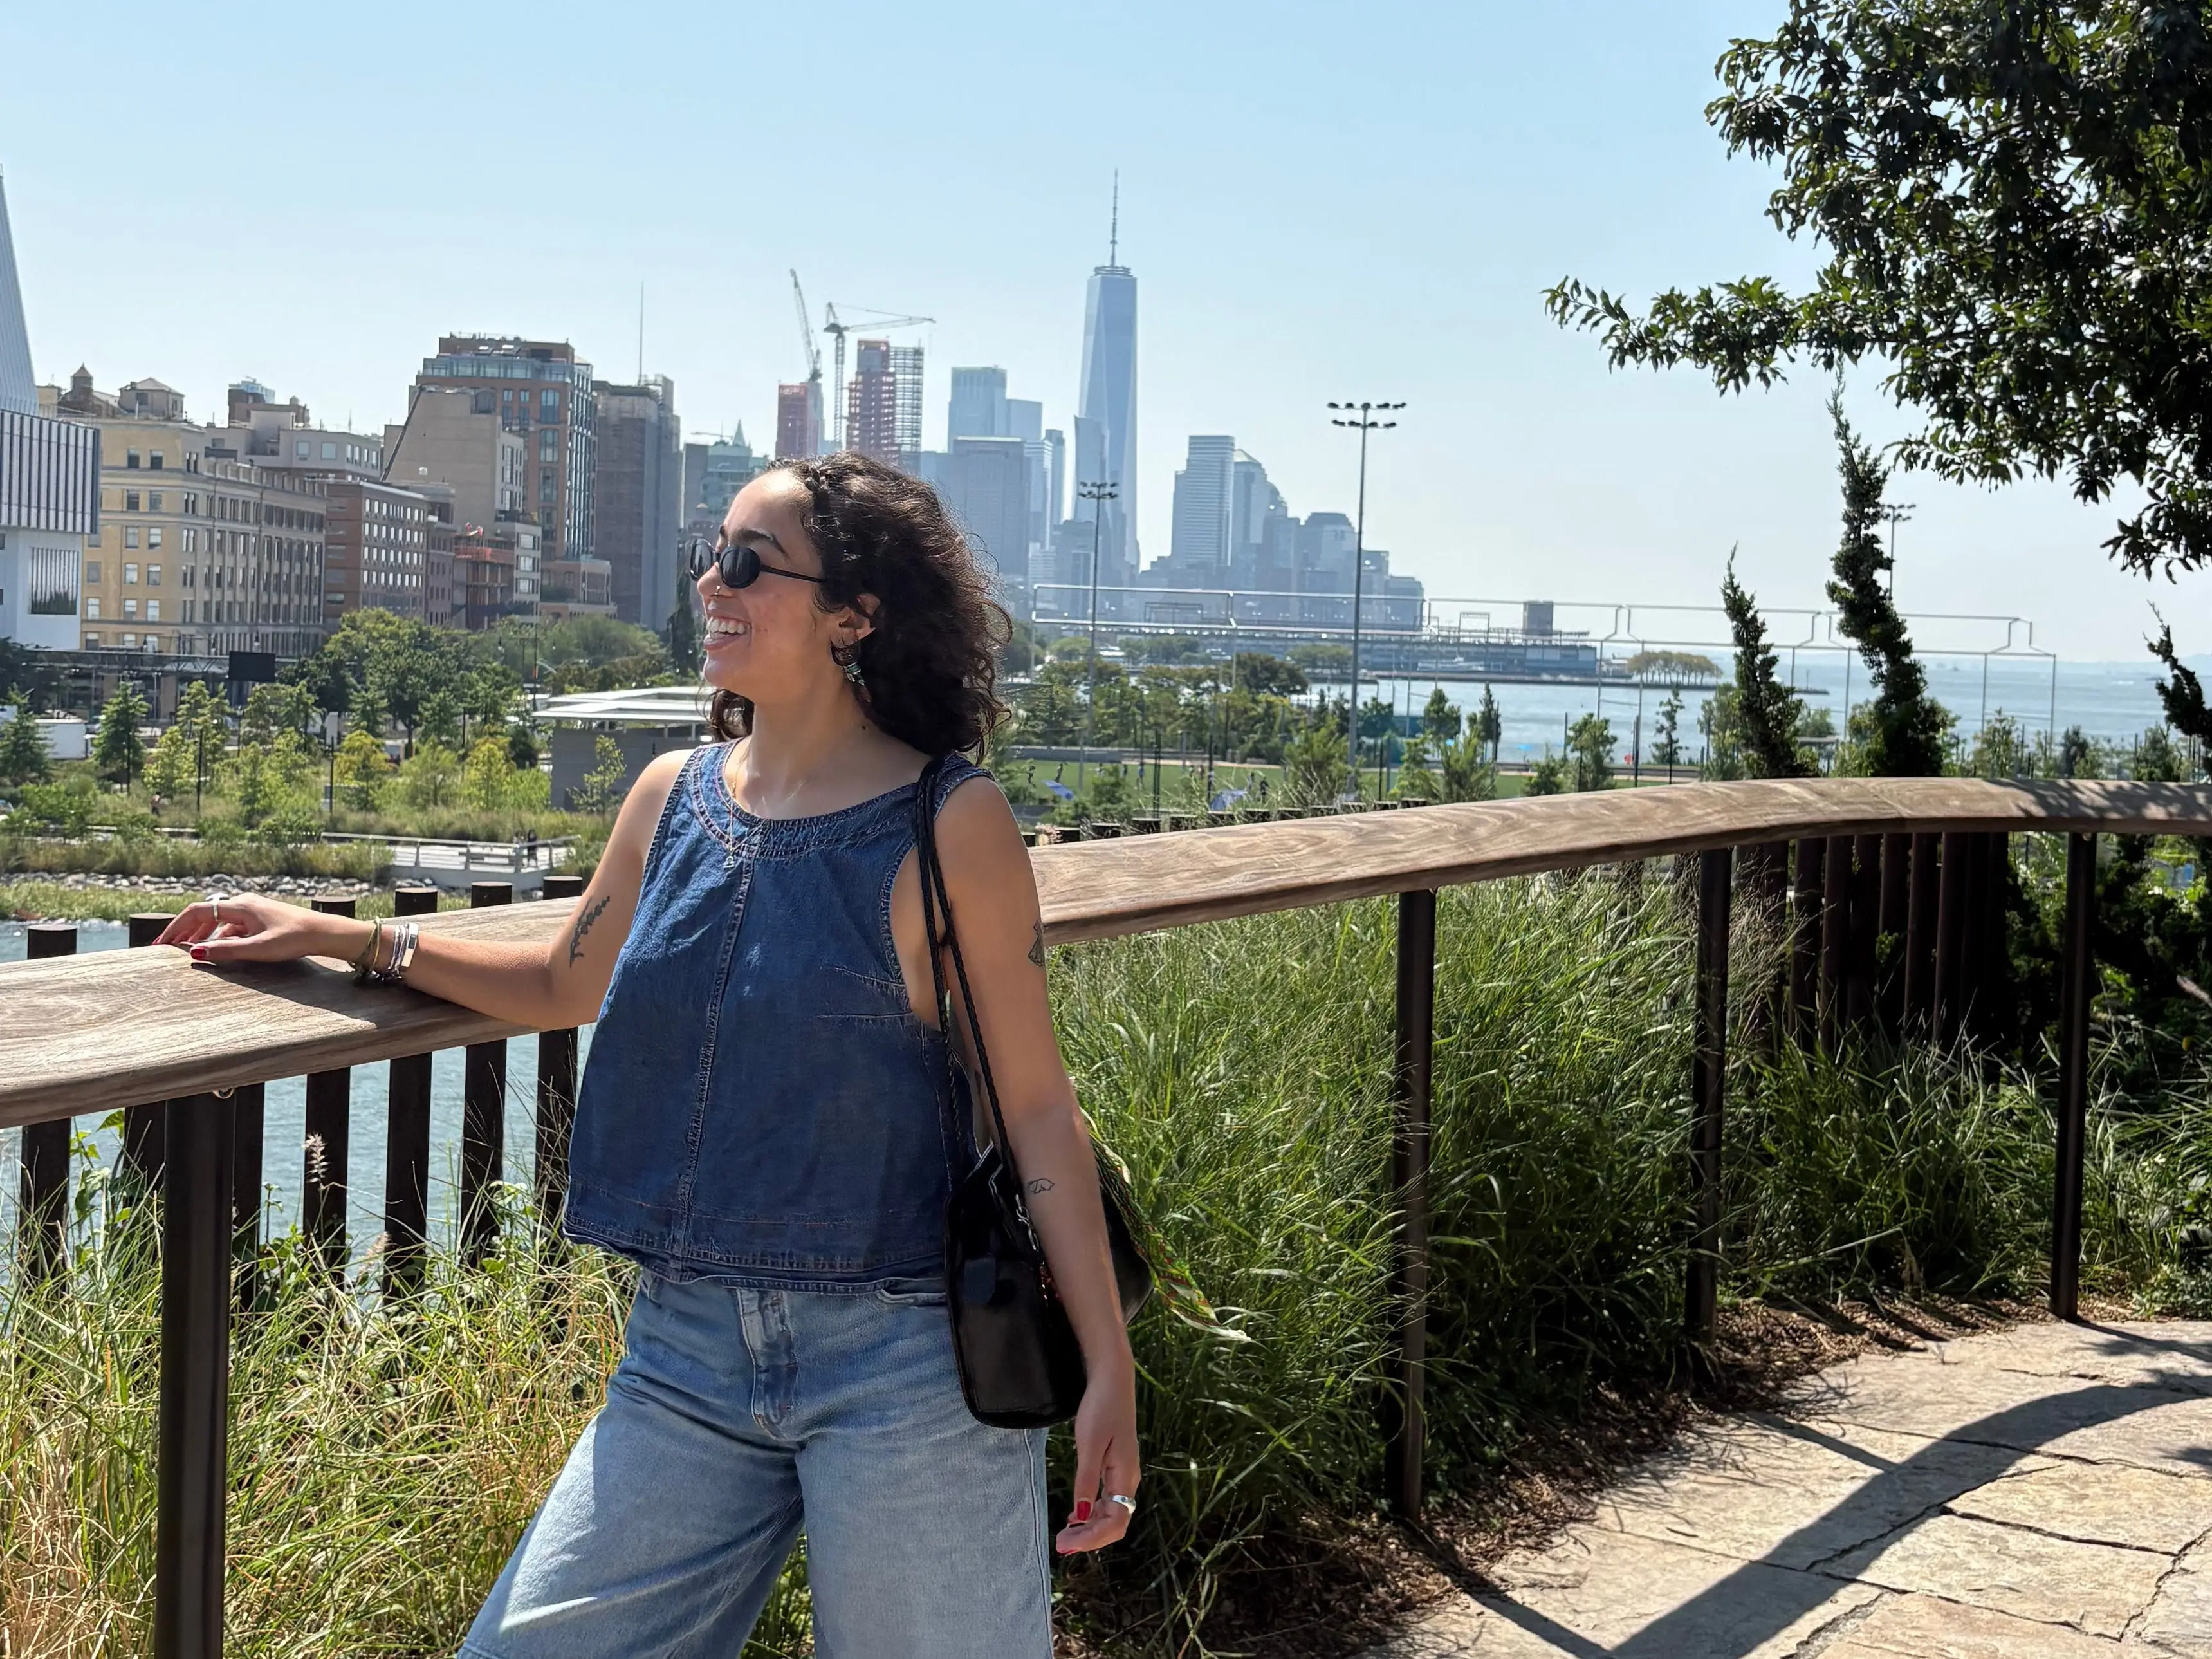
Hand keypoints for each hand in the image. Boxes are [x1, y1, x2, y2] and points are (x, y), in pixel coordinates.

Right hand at [156, 894, 369, 967]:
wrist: (324, 932)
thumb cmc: (294, 939)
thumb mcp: (258, 948)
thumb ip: (226, 951)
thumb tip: (193, 953)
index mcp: (240, 906)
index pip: (198, 911)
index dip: (177, 926)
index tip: (163, 942)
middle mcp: (244, 903)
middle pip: (205, 914)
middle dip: (185, 930)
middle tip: (167, 947)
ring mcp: (253, 910)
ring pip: (219, 921)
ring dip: (201, 934)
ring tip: (187, 950)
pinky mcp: (261, 919)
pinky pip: (232, 926)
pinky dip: (219, 937)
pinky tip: (215, 950)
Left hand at [1054, 1351, 1138, 1554]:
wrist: (1112, 1379)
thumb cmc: (1101, 1408)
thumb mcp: (1089, 1445)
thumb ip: (1086, 1481)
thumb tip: (1083, 1517)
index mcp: (1125, 1476)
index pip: (1115, 1522)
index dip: (1092, 1539)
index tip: (1065, 1544)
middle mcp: (1128, 1479)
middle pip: (1115, 1522)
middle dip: (1090, 1538)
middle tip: (1061, 1544)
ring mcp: (1124, 1473)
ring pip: (1112, 1513)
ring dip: (1091, 1528)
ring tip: (1066, 1535)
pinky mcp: (1116, 1465)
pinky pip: (1109, 1500)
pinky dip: (1093, 1513)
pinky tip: (1077, 1515)